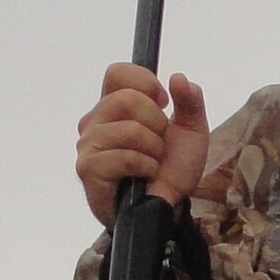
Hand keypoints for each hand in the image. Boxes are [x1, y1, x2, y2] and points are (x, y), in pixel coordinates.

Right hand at [75, 62, 209, 223]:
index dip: (144, 81)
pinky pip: (125, 156)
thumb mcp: (192, 131)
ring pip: (130, 129)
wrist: (168, 207)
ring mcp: (87, 145)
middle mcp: (94, 121)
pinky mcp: (87, 169)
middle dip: (157, 123)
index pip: (117, 73)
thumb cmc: (171, 168)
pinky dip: (146, 166)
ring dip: (153, 149)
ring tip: (151, 163)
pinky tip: (144, 176)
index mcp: (113, 105)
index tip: (164, 102)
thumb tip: (178, 78)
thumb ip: (191, 101)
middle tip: (158, 143)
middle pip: (127, 98)